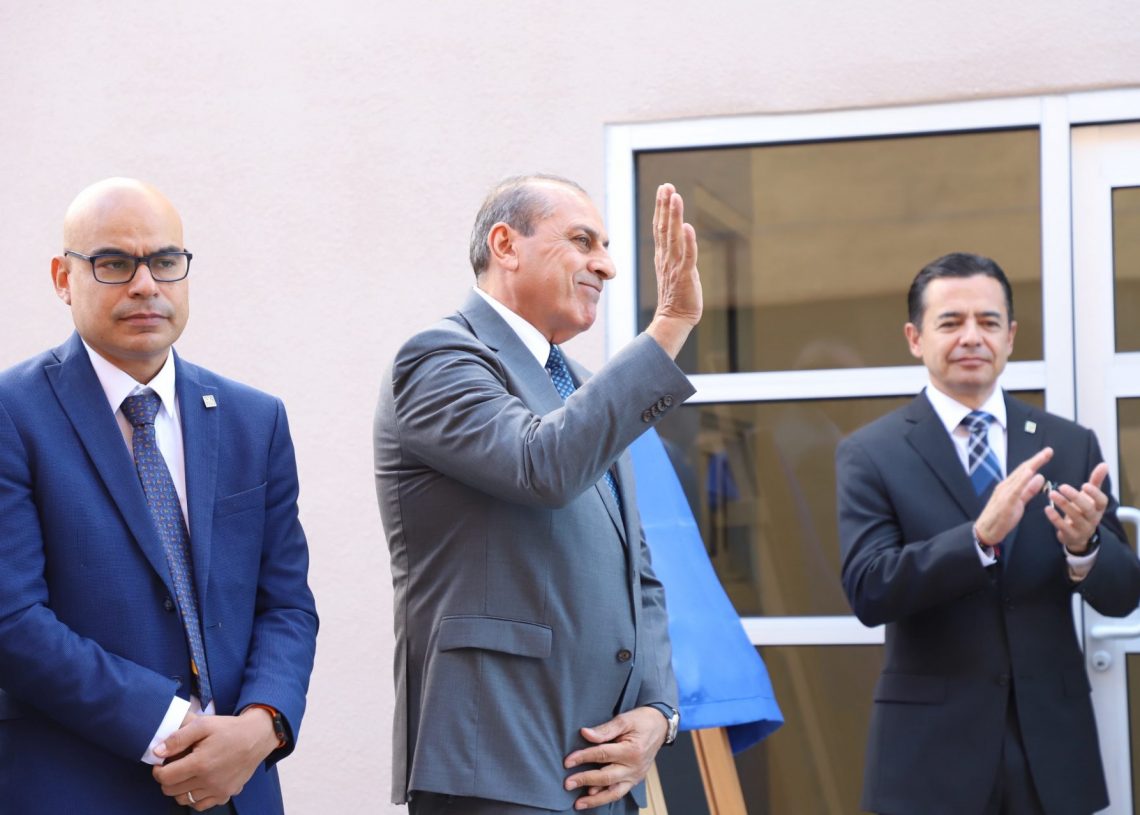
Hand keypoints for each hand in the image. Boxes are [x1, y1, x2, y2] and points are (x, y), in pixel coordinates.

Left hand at [152, 708, 279, 809]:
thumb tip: (157, 752)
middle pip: (172, 791)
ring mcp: (218, 790)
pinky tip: (199, 784)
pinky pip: (201, 805)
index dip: (157, 770)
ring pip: (184, 800)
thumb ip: (178, 738)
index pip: (165, 777)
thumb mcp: (203, 724)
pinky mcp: (226, 794)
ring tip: (186, 775)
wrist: (258, 736)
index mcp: (200, 763)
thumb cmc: (230, 728)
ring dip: (179, 789)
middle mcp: (208, 781)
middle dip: (167, 779)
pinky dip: (195, 797)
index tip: (161, 763)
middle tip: (173, 767)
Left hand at [563, 706, 667, 809]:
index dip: (583, 758)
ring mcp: (635, 776)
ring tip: (578, 803)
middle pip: (606, 777)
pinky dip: (605, 797)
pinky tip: (593, 797)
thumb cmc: (642, 721)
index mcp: (631, 750)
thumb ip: (605, 730)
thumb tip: (585, 734)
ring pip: (614, 792)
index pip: (602, 755)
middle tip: (567, 783)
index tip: (568, 761)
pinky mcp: (635, 780)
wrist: (661, 726)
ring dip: (595, 800)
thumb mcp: (624, 720)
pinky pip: (619, 792)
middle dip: (585, 780)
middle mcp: (634, 767)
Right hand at [646, 183, 701, 358]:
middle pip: (664, 227)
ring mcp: (674, 267)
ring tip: (675, 198)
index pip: (660, 227)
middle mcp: (666, 258)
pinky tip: (688, 228)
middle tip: (666, 186)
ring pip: (674, 238)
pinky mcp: (685, 276)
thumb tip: (680, 236)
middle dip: (665, 206)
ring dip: (674, 217)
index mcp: (663, 256)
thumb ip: (675, 253)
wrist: (675, 318)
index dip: (661, 208)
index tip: (663, 189)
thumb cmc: (677, 296)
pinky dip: (688, 242)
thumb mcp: (673, 270)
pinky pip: (687, 257)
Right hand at [975, 447, 1052, 545]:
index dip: (1036, 461)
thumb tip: (1040, 477)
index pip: (1025, 471)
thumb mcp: (1019, 503)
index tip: (1047, 454)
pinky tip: (1029, 472)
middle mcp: (1006, 486)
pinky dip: (1022, 480)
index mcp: (1010, 486)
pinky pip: (1015, 489)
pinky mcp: (1005, 501)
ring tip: (1042, 457)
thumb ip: (1029, 490)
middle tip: (1049, 451)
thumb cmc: (1001, 518)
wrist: (986, 531)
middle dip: (1036, 460)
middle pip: (1023, 470)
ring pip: (1019, 476)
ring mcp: (1005, 492)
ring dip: (1031, 465)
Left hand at [1044, 461, 1108, 552]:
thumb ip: (1095, 481)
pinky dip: (1055, 518)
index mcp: (1098, 508)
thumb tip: (1104, 464)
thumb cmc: (1083, 511)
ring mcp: (1082, 528)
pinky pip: (1063, 527)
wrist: (1078, 536)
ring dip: (1063, 504)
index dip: (1094, 494)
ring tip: (1051, 493)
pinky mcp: (1070, 535)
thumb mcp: (1090, 497)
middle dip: (1075, 497)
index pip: (1102, 501)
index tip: (1084, 484)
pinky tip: (1047, 508)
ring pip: (1074, 517)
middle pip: (1087, 509)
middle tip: (1062, 486)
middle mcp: (1093, 519)